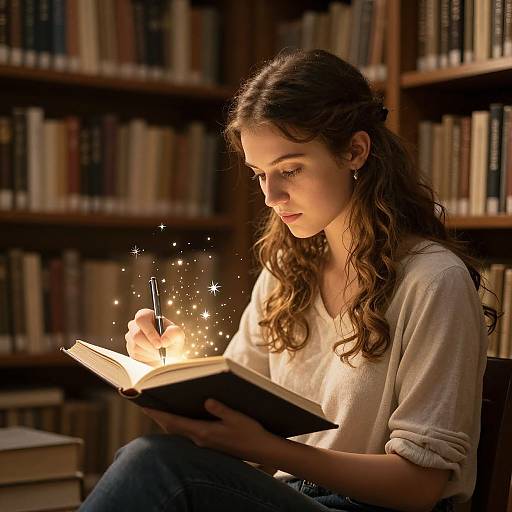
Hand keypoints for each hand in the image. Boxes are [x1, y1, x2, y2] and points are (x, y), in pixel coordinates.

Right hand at [125, 308, 185, 365]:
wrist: (168, 352)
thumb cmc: (172, 339)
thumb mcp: (178, 334)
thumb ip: (173, 333)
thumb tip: (163, 341)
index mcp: (146, 315)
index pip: (141, 319)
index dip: (150, 332)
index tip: (160, 344)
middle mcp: (135, 324)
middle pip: (136, 335)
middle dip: (150, 346)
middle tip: (161, 352)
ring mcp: (130, 337)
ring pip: (136, 347)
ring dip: (150, 352)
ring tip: (160, 352)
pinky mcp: (130, 349)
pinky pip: (135, 355)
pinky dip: (147, 357)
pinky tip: (153, 354)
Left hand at [142, 399, 277, 464]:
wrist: (260, 449)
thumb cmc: (250, 432)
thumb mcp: (236, 417)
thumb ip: (220, 409)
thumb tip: (206, 400)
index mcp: (204, 432)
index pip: (175, 422)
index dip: (158, 414)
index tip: (145, 406)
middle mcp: (200, 439)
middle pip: (173, 428)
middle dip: (159, 416)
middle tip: (146, 404)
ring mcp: (204, 443)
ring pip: (179, 431)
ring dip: (168, 421)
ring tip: (159, 408)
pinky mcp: (209, 443)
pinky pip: (188, 433)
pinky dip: (179, 425)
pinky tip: (180, 418)